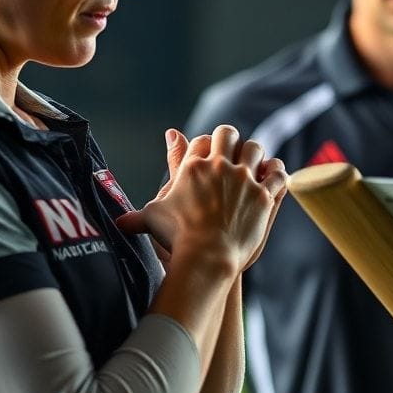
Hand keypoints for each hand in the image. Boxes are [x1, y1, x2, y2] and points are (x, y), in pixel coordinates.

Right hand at [116, 126, 287, 272]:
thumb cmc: (176, 240)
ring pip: (255, 148)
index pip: (200, 140)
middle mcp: (220, 167)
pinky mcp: (264, 194)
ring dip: (255, 153)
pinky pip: (276, 172)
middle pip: (228, 134)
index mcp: (193, 167)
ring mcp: (244, 179)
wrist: (206, 258)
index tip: (208, 153)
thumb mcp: (153, 218)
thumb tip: (115, 220)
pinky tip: (274, 177)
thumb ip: (135, 215)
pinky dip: (277, 172)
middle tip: (233, 149)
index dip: (205, 145)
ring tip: (256, 163)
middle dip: (230, 139)